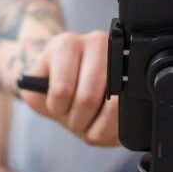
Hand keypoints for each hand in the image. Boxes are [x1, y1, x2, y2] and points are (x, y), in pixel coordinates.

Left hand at [19, 30, 118, 144]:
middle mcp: (96, 43)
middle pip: (88, 98)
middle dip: (78, 120)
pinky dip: (113, 128)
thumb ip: (40, 96)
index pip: (62, 89)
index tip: (56, 105)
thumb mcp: (36, 94)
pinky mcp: (136, 80)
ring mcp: (120, 59)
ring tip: (89, 119)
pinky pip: (128, 114)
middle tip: (74, 118)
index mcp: (66, 44)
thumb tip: (59, 102)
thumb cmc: (53, 91)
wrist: (72, 90)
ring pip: (112, 106)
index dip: (58, 108)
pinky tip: (104, 120)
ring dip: (96, 126)